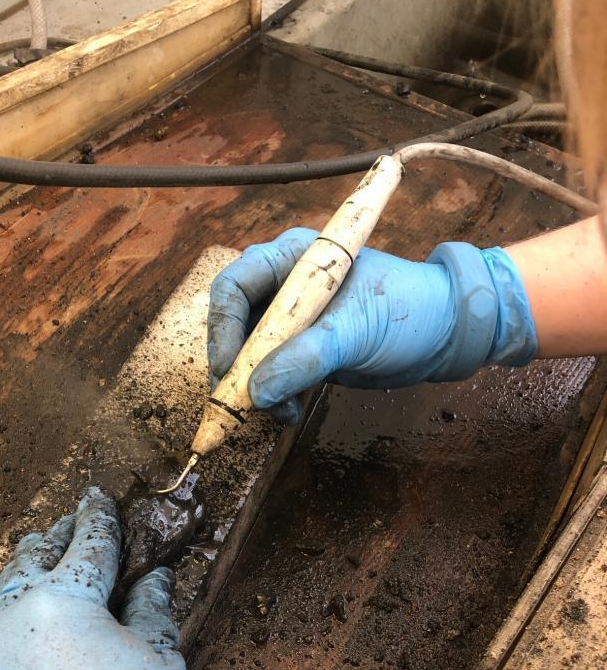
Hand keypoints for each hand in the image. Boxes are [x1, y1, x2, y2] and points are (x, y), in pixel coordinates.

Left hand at [0, 487, 211, 669]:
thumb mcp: (161, 663)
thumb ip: (152, 608)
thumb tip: (155, 576)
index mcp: (64, 601)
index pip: (87, 544)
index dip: (99, 516)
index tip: (100, 496)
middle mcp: (8, 622)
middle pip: (31, 560)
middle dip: (56, 537)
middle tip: (72, 522)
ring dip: (20, 574)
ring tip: (39, 562)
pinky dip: (4, 622)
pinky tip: (23, 629)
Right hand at [207, 228, 537, 412]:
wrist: (448, 333)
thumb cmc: (407, 311)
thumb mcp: (355, 331)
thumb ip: (304, 358)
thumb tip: (255, 391)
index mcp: (293, 258)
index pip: (233, 287)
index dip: (222, 328)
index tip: (227, 369)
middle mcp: (285, 285)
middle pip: (233, 322)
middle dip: (234, 364)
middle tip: (240, 402)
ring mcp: (293, 318)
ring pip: (249, 353)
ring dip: (254, 386)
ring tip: (280, 411)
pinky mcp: (303, 349)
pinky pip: (271, 373)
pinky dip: (273, 395)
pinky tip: (290, 411)